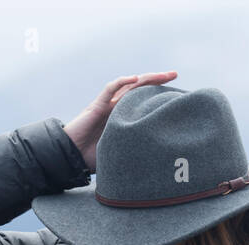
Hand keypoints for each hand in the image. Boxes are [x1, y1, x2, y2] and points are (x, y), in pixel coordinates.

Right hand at [62, 71, 178, 172]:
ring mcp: (108, 105)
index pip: (144, 101)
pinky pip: (110, 89)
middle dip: (158, 80)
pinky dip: (122, 82)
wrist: (72, 157)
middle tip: (175, 74)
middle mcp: (118, 108)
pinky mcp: (97, 105)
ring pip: (129, 85)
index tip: (177, 94)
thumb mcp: (122, 156)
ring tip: (163, 74)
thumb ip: (136, 154)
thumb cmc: (93, 159)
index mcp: (124, 118)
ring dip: (146, 78)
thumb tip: (158, 165)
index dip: (159, 95)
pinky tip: (134, 78)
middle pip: (141, 88)